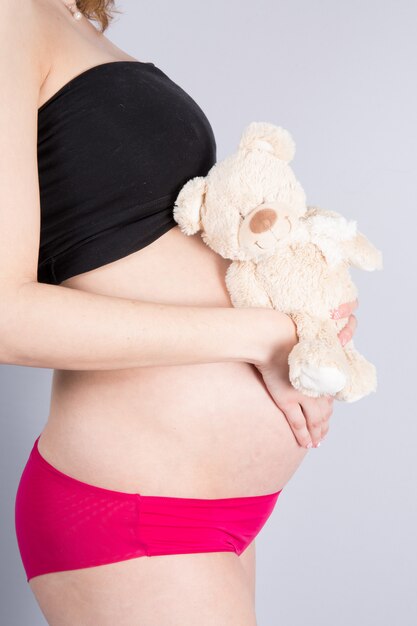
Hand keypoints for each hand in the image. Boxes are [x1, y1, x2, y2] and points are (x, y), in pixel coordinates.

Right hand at [253, 299, 358, 447]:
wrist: (272, 336)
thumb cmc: (283, 332)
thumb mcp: (305, 341)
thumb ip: (309, 351)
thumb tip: (307, 351)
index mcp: (324, 372)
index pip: (330, 397)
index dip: (329, 411)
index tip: (328, 419)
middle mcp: (318, 385)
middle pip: (325, 412)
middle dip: (324, 426)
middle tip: (322, 437)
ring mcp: (304, 394)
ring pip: (315, 421)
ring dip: (316, 434)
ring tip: (315, 443)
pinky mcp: (288, 399)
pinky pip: (299, 423)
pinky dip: (303, 436)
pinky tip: (306, 444)